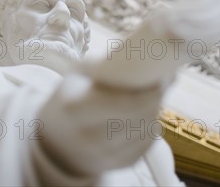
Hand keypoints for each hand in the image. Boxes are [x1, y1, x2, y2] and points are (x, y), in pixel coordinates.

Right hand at [38, 72, 162, 176]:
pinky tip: (150, 113)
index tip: (157, 78)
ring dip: (154, 113)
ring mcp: (100, 156)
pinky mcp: (114, 166)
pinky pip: (143, 149)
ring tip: (157, 95)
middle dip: (154, 101)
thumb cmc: (72, 96)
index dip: (144, 94)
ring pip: (141, 135)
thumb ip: (104, 66)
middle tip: (163, 83)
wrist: (56, 138)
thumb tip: (140, 54)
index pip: (120, 105)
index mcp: (75, 108)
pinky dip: (151, 130)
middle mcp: (86, 137)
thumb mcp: (78, 75)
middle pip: (134, 120)